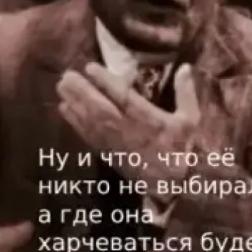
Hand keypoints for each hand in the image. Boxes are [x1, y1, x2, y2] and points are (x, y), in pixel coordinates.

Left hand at [56, 63, 200, 197]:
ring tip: (61, 87)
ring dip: (74, 104)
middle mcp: (128, 131)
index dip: (106, 83)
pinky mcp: (108, 153)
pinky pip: (88, 135)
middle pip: (100, 109)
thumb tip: (184, 67)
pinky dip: (75, 122)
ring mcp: (115, 143)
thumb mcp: (190, 120)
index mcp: (149, 121)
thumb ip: (186, 93)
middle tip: (67, 76)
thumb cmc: (181, 148)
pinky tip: (65, 109)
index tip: (91, 67)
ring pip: (90, 121)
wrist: (172, 183)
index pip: (124, 99)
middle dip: (82, 92)